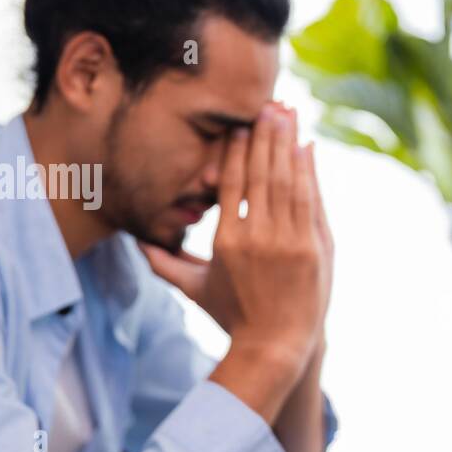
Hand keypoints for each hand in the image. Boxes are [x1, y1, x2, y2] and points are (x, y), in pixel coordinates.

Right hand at [144, 102, 333, 421]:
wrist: (276, 346)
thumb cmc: (233, 317)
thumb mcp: (195, 290)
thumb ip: (166, 263)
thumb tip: (136, 243)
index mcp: (226, 241)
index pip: (232, 182)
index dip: (237, 149)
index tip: (239, 124)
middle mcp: (257, 237)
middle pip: (262, 173)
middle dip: (265, 135)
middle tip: (268, 104)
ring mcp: (289, 242)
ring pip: (288, 182)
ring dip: (288, 145)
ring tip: (288, 115)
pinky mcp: (315, 249)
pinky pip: (310, 201)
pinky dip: (310, 173)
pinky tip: (307, 149)